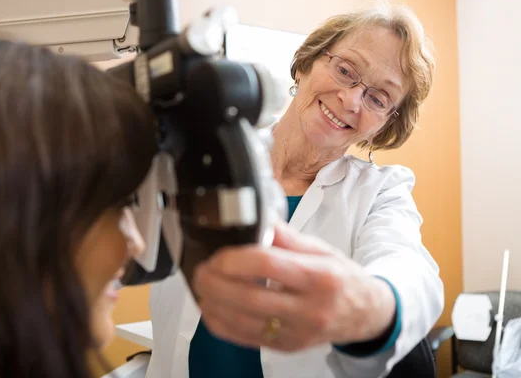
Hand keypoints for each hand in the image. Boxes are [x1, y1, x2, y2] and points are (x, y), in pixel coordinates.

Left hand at [192, 221, 395, 351]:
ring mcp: (297, 333)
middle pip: (249, 297)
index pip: (269, 265)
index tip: (219, 254)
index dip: (236, 259)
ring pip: (242, 322)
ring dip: (213, 303)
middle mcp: (309, 309)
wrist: (365, 315)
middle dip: (216, 282)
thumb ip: (287, 237)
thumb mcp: (322, 249)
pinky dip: (221, 323)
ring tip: (202, 286)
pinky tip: (212, 307)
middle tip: (202, 270)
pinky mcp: (286, 347)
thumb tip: (256, 220)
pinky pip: (244, 338)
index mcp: (320, 277)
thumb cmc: (342, 279)